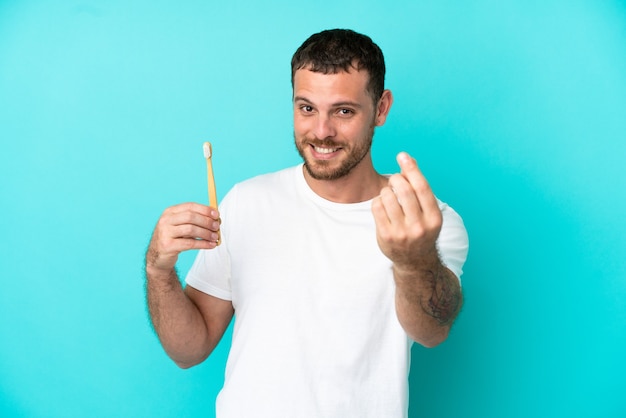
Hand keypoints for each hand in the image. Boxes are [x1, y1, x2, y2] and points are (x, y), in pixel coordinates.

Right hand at [146, 202, 220, 273]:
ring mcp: (165, 233)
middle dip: (206, 221)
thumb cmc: (174, 239)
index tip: (217, 214)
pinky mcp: (167, 246)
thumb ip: (196, 221)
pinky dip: (203, 244)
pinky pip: (189, 244)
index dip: (205, 209)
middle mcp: (165, 220)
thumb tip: (217, 219)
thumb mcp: (182, 227)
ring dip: (206, 233)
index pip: (190, 206)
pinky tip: (211, 245)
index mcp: (170, 212)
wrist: (157, 257)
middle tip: (217, 227)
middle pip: (190, 217)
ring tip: (215, 237)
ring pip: (191, 230)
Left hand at [372, 152, 441, 269]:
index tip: (402, 155)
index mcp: (434, 218)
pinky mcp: (386, 236)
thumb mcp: (428, 212)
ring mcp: (402, 233)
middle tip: (395, 180)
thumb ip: (419, 188)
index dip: (411, 168)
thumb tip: (407, 161)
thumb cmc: (421, 229)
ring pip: (387, 197)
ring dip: (386, 190)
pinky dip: (378, 200)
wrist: (415, 261)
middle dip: (396, 179)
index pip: (422, 187)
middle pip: (404, 190)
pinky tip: (383, 205)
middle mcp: (419, 227)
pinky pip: (377, 207)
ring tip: (390, 195)